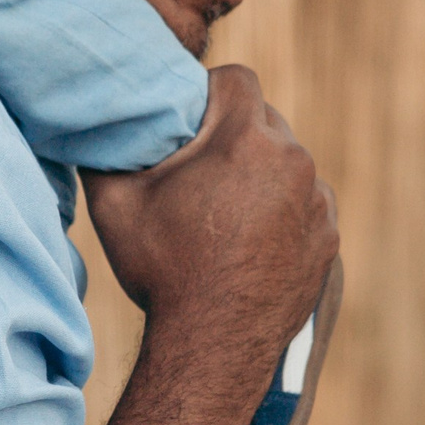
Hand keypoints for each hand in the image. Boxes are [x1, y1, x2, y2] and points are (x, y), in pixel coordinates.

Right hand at [78, 66, 335, 401]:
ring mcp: (317, 202)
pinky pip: (304, 204)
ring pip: (286, 163)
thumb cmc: (161, 269)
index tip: (186, 120)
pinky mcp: (328, 238)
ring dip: (258, 175)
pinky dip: (280, 212)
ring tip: (220, 214)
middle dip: (231, 136)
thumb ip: (108, 150)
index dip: (207, 92)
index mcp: (245, 139)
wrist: (213, 345)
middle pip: (262, 121)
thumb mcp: (114, 203)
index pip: (235, 79)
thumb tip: (96, 123)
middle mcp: (293, 161)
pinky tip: (246, 241)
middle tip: (195, 174)